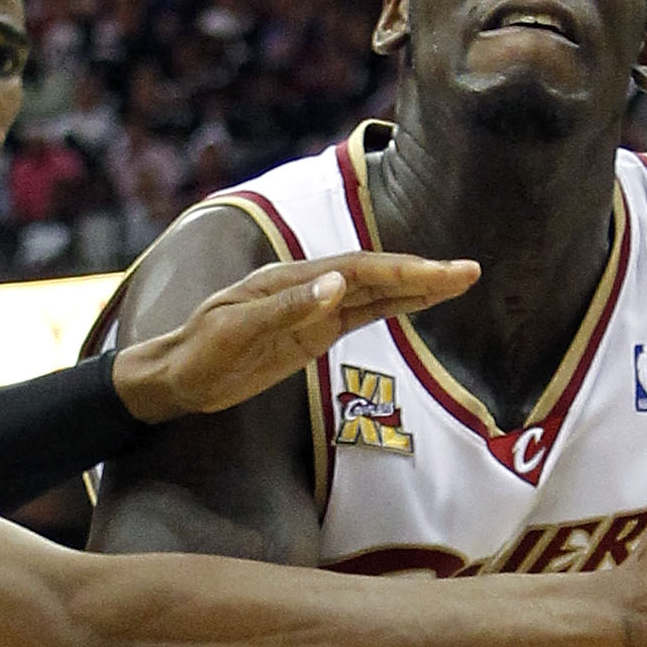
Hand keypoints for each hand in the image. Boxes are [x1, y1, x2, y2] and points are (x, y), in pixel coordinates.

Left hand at [110, 251, 477, 421]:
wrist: (177, 374)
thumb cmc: (200, 351)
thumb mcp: (238, 331)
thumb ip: (290, 308)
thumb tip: (340, 285)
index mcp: (292, 281)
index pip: (360, 271)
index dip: (404, 271)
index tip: (442, 274)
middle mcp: (309, 288)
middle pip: (375, 276)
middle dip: (423, 274)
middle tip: (469, 272)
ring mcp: (313, 309)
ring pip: (374, 293)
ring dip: (415, 287)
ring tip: (457, 281)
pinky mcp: (313, 332)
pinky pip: (361, 316)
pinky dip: (393, 307)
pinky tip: (417, 303)